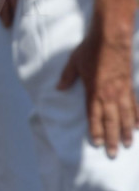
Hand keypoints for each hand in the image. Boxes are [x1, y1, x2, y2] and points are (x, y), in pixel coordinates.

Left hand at [58, 0, 137, 158]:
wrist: (111, 36)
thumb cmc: (90, 49)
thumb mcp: (73, 62)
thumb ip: (66, 77)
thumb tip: (59, 88)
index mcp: (94, 91)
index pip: (94, 116)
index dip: (96, 132)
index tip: (98, 145)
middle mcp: (109, 94)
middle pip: (111, 121)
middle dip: (113, 139)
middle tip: (115, 154)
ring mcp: (122, 90)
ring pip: (126, 116)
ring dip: (127, 131)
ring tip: (129, 144)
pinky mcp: (130, 84)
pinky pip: (135, 104)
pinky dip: (137, 116)